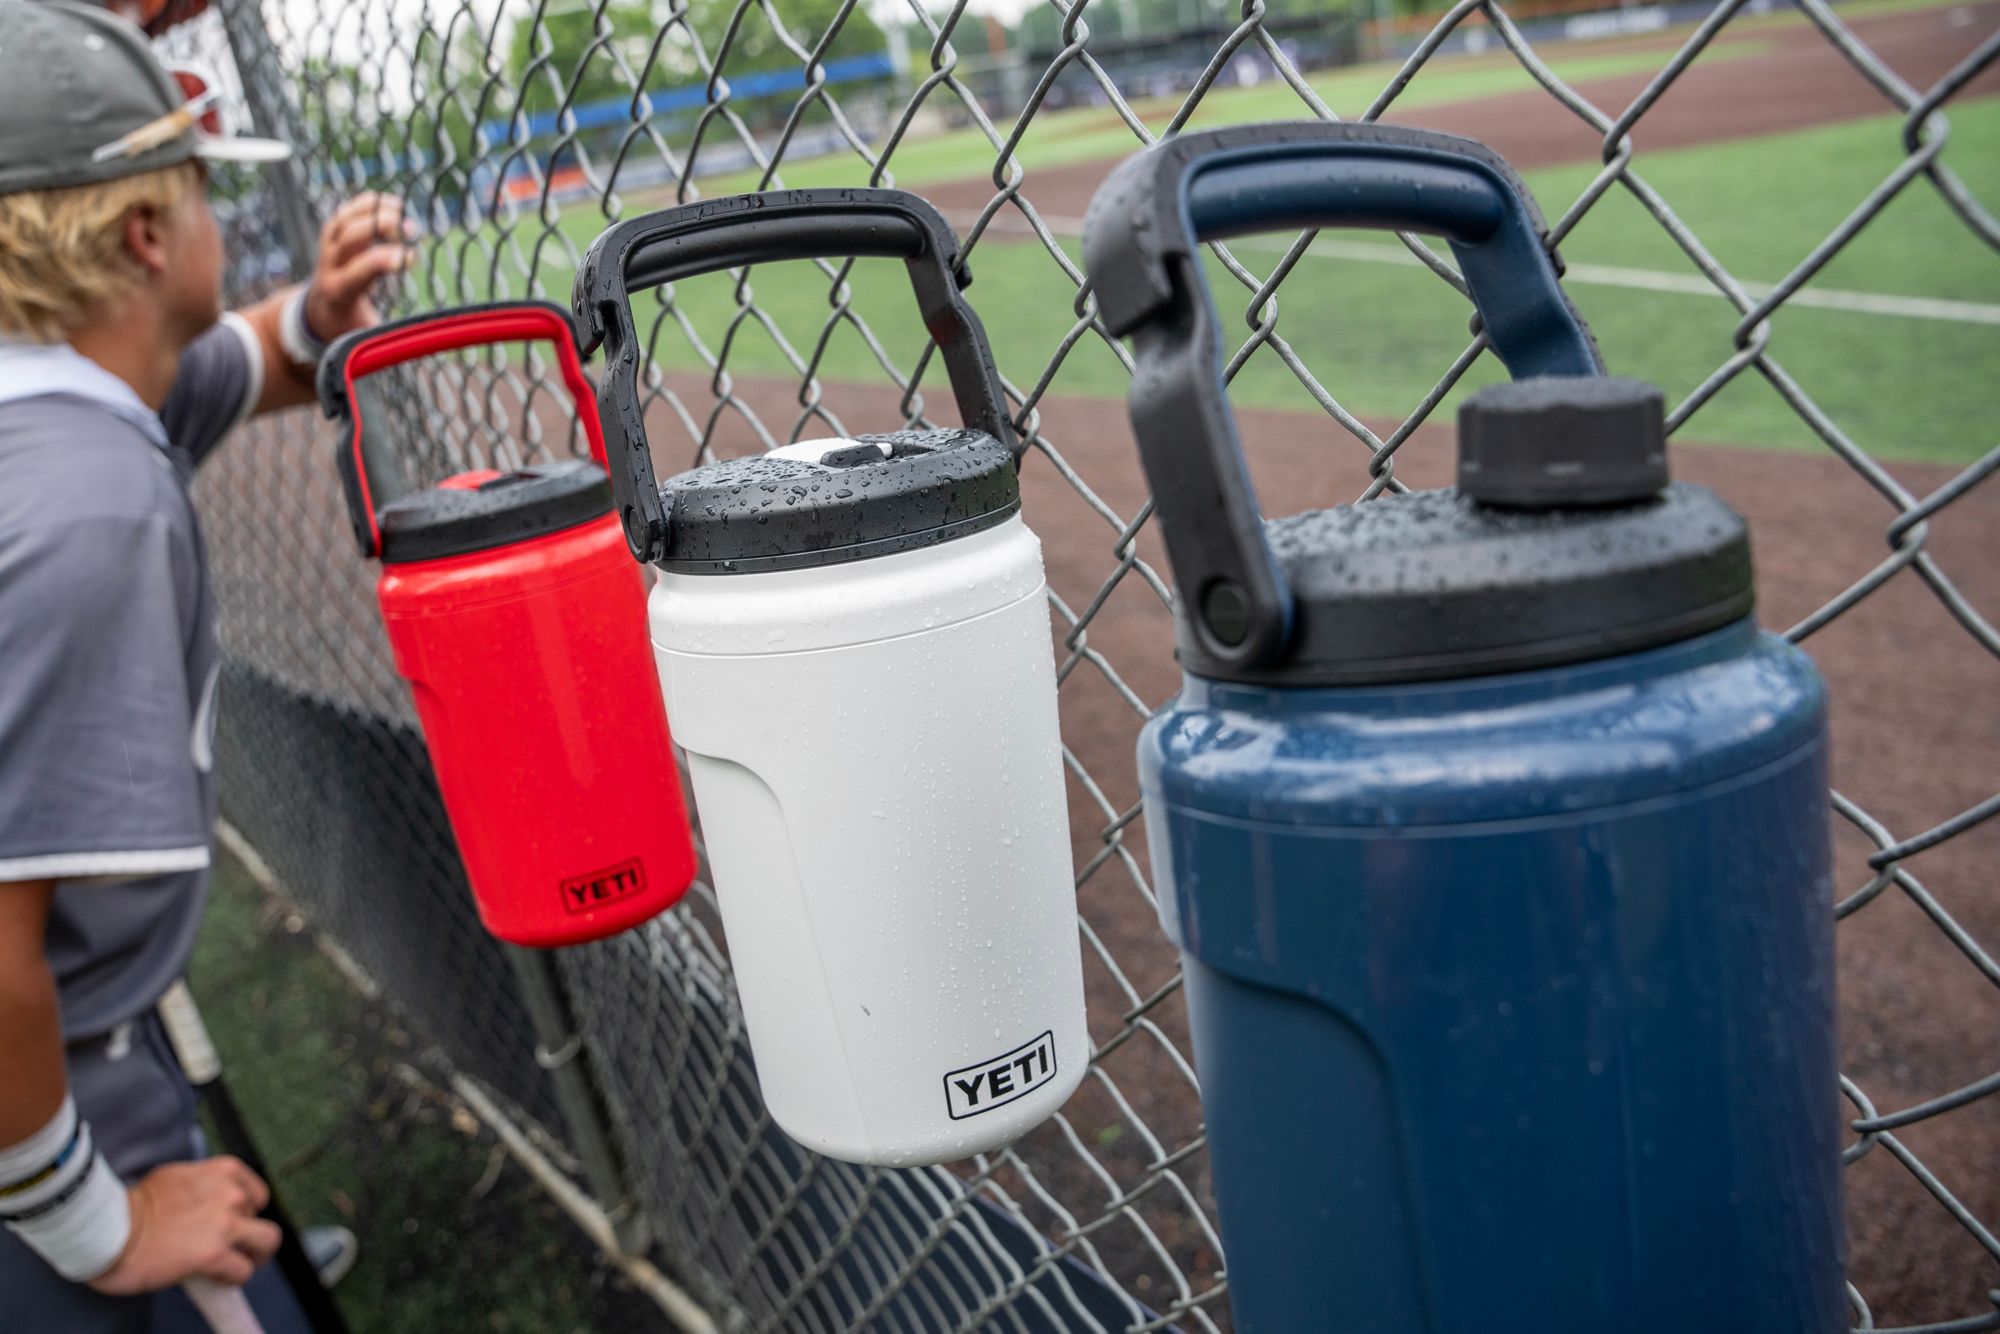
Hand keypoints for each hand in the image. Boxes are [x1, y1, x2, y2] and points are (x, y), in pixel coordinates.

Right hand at [87, 1157, 280, 1294]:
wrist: (107, 1229)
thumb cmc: (130, 1208)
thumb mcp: (175, 1178)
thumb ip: (202, 1188)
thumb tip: (209, 1204)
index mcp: (223, 1171)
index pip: (257, 1194)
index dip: (247, 1214)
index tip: (233, 1226)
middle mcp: (230, 1193)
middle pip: (262, 1218)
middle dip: (249, 1236)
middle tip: (232, 1250)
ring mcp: (225, 1223)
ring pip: (267, 1242)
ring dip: (252, 1257)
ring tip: (234, 1266)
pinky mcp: (214, 1254)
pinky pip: (243, 1271)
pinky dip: (232, 1278)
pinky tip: (214, 1278)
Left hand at [301, 192, 414, 341]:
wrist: (318, 313)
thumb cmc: (348, 327)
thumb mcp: (365, 337)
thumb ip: (387, 336)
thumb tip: (422, 338)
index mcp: (338, 292)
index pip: (359, 270)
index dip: (384, 260)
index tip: (410, 258)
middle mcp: (330, 266)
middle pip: (350, 236)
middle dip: (380, 227)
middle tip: (410, 229)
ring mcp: (327, 249)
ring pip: (344, 220)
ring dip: (373, 210)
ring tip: (401, 209)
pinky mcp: (331, 237)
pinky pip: (344, 213)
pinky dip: (365, 204)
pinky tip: (389, 203)